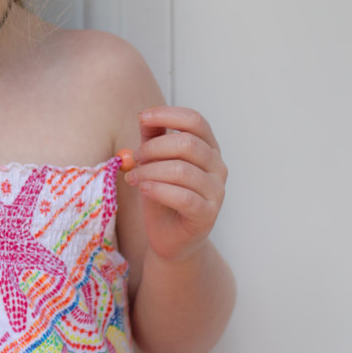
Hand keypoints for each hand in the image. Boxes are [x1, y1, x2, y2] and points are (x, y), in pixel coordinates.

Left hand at [122, 106, 226, 263]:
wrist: (169, 238)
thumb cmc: (163, 195)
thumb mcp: (154, 163)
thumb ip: (152, 139)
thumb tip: (145, 117)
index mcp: (208, 148)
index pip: (195, 121)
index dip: (168, 115)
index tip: (142, 117)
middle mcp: (218, 167)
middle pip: (188, 144)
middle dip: (154, 148)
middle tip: (135, 158)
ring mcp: (216, 191)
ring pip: (182, 170)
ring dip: (150, 170)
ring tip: (133, 177)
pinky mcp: (208, 215)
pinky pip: (183, 197)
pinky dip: (158, 189)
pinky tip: (143, 188)